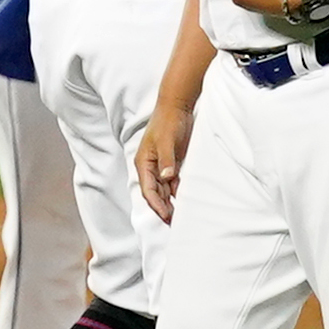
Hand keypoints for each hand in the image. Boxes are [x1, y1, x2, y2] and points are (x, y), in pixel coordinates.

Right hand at [135, 95, 193, 224]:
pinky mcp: (172, 162)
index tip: (167, 216)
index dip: (157, 205)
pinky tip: (185, 200)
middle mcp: (150, 167)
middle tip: (174, 222)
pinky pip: (173, 182)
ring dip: (170, 202)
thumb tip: (166, 177)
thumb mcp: (167, 141)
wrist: (176, 106)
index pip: (148, 190)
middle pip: (155, 194)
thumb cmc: (168, 121)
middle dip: (163, 208)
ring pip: (164, 190)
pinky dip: (177, 191)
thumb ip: (167, 160)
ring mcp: (161, 165)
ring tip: (179, 216)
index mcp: (143, 163)